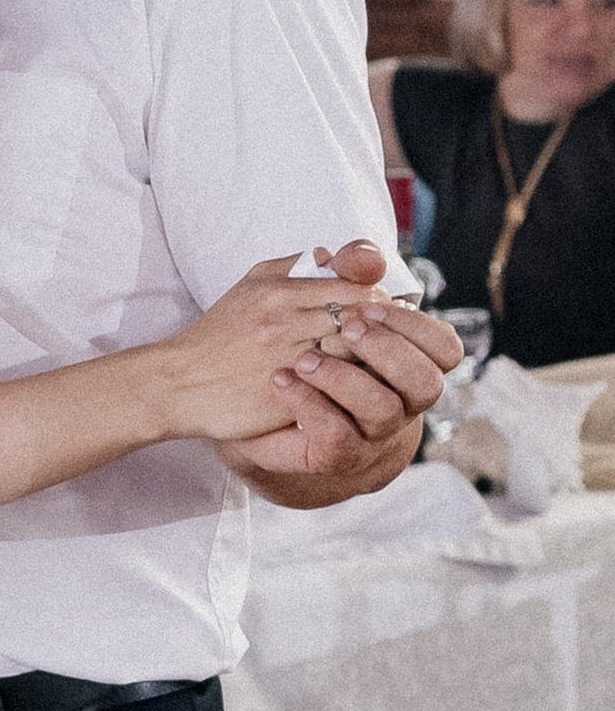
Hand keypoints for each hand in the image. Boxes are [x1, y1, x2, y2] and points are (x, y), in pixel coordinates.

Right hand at [148, 247, 408, 449]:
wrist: (178, 384)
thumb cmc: (216, 336)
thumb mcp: (248, 286)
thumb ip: (289, 265)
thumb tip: (329, 255)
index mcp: (279, 292)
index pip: (353, 288)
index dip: (375, 301)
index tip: (376, 313)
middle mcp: (285, 324)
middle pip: (359, 320)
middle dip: (378, 331)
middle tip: (382, 340)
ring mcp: (286, 361)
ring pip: (351, 354)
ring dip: (366, 360)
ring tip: (369, 364)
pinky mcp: (285, 397)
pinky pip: (333, 390)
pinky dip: (347, 388)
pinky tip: (348, 389)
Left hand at [218, 242, 459, 496]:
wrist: (263, 409)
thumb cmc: (309, 347)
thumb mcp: (325, 303)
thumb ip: (348, 273)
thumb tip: (363, 255)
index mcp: (411, 364)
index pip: (446, 349)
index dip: (415, 326)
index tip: (370, 305)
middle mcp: (403, 402)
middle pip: (427, 383)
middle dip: (388, 351)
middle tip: (345, 327)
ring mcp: (373, 433)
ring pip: (383, 410)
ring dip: (345, 377)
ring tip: (304, 357)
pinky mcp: (336, 454)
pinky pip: (337, 434)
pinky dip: (309, 403)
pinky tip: (282, 379)